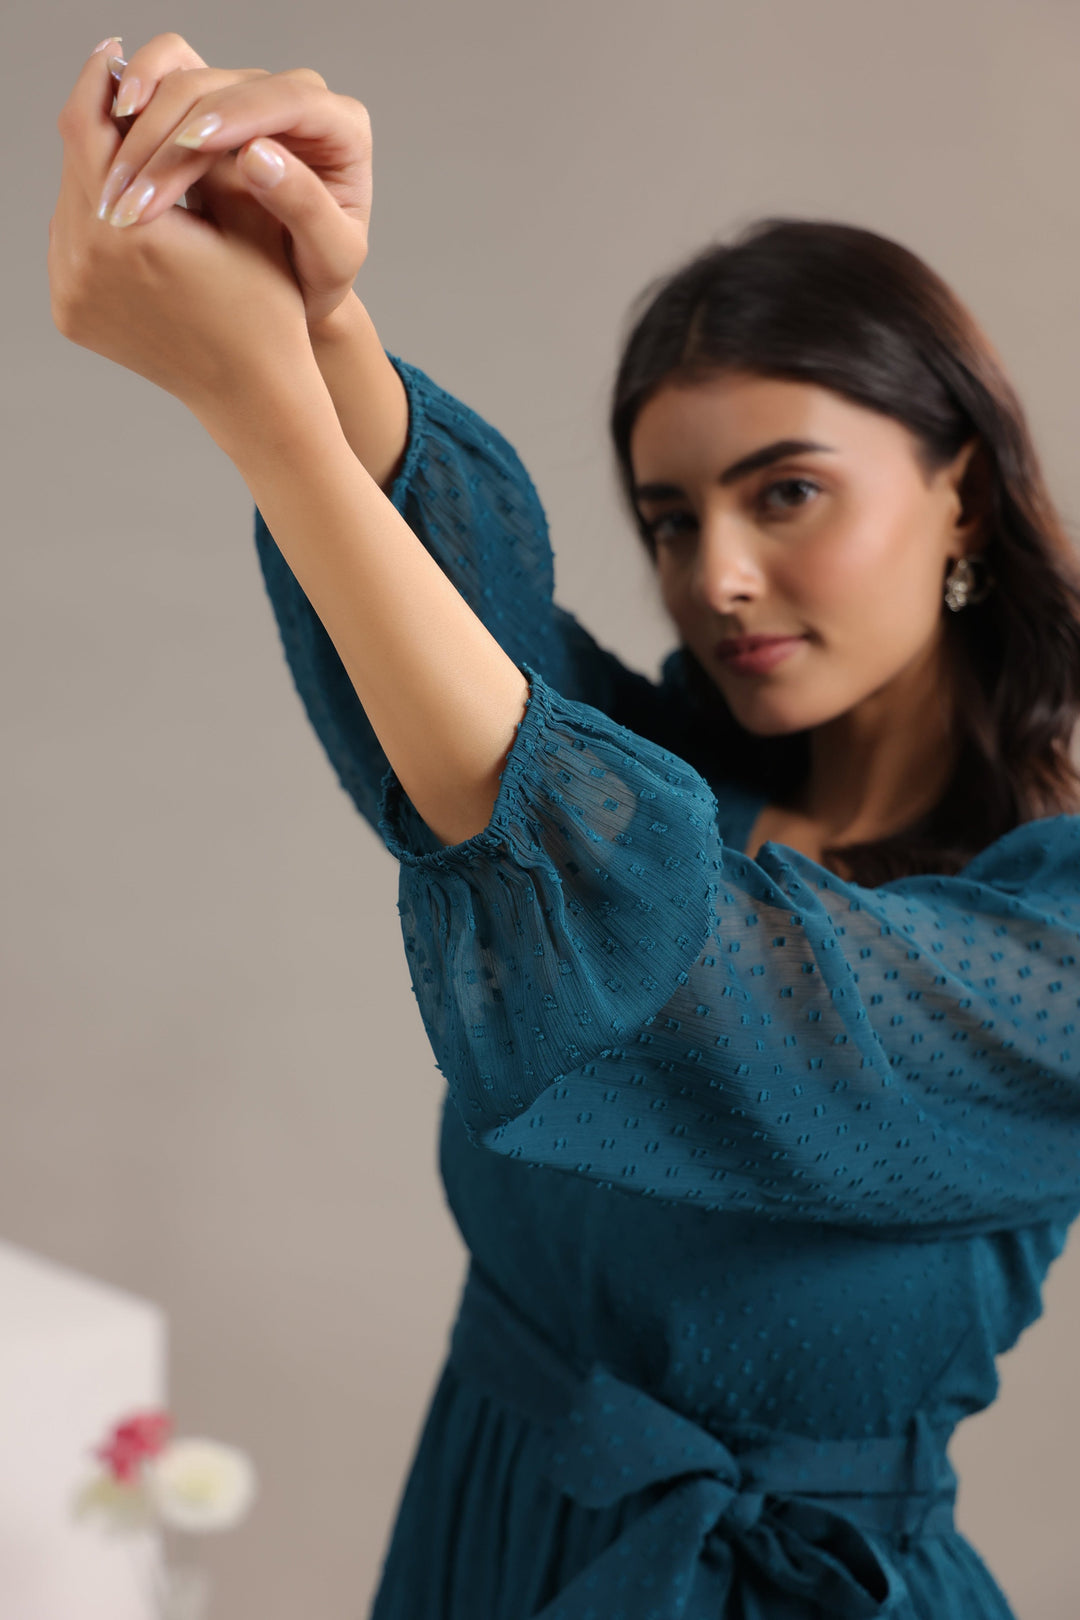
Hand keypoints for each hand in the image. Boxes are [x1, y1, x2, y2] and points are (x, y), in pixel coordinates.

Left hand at [49, 40, 312, 425]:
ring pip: (69, 198)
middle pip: (74, 160)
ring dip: (97, 169)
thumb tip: (161, 73)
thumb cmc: (268, 303)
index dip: (103, 81)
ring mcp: (71, 292)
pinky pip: (70, 241)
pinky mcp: (70, 312)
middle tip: (123, 91)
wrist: (252, 395)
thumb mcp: (250, 209)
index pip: (91, 124)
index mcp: (131, 230)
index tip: (120, 54)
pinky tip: (128, 207)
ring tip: (131, 150)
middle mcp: (86, 262)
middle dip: (100, 124)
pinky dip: (94, 217)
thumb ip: (205, 141)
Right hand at [97, 32, 370, 327]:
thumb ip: (306, 207)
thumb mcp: (331, 258)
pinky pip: (164, 84)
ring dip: (142, 126)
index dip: (235, 116)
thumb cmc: (321, 279)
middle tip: (136, 190)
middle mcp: (296, 101)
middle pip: (224, 86)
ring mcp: (249, 98)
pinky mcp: (210, 105)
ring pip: (185, 79)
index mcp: (341, 128)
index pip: (286, 100)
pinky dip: (133, 110)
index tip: (189, 147)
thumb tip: (257, 154)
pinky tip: (109, 144)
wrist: (297, 291)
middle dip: (173, 134)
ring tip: (115, 177)